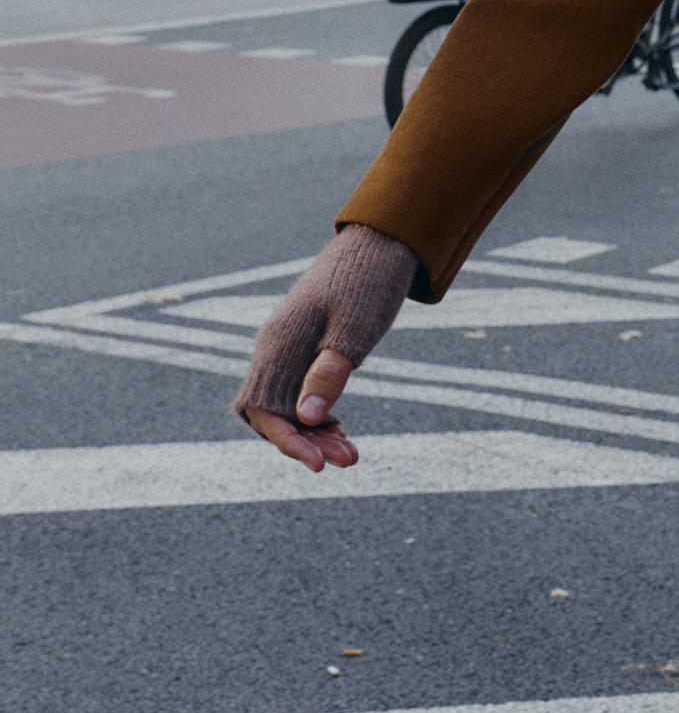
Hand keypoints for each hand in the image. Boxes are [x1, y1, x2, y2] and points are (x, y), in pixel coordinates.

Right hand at [233, 226, 416, 471]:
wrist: (380, 246)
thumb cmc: (368, 284)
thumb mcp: (355, 331)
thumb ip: (329, 372)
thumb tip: (306, 419)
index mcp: (280, 343)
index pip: (264, 408)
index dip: (287, 441)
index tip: (317, 465)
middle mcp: (275, 348)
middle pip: (272, 413)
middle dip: (305, 443)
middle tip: (348, 460)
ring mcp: (288, 349)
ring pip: (288, 406)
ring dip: (314, 435)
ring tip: (351, 454)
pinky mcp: (305, 350)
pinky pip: (299, 393)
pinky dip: (318, 416)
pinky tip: (342, 430)